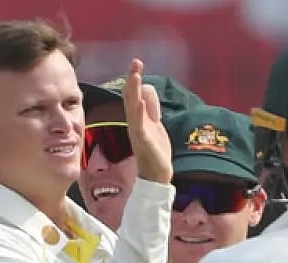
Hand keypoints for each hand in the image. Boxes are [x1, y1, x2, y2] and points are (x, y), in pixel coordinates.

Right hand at [123, 58, 172, 183]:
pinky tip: (138, 101)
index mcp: (138, 119)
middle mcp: (134, 123)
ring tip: (135, 75)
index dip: (134, 79)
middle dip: (132, 79)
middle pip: (130, 97)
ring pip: (133, 107)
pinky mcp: (143, 140)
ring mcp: (137, 131)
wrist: (157, 174)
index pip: (133, 95)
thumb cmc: (155, 150)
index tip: (136, 63)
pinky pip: (138, 124)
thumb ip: (151, 107)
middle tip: (135, 62)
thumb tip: (146, 88)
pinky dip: (138, 112)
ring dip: (134, 91)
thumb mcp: (155, 123)